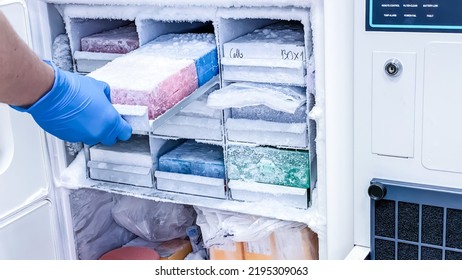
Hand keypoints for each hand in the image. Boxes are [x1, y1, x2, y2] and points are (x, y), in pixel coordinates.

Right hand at [12, 61, 131, 145]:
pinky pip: (79, 136)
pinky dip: (79, 130)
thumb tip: (108, 100)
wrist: (50, 93)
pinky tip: (75, 118)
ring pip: (93, 138)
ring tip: (86, 116)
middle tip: (104, 119)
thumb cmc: (72, 89)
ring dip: (93, 130)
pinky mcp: (70, 138)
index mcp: (110, 121)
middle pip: (110, 139)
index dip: (123, 128)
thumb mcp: (99, 87)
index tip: (122, 125)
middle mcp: (98, 132)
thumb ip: (108, 97)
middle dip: (109, 131)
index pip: (125, 133)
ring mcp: (83, 136)